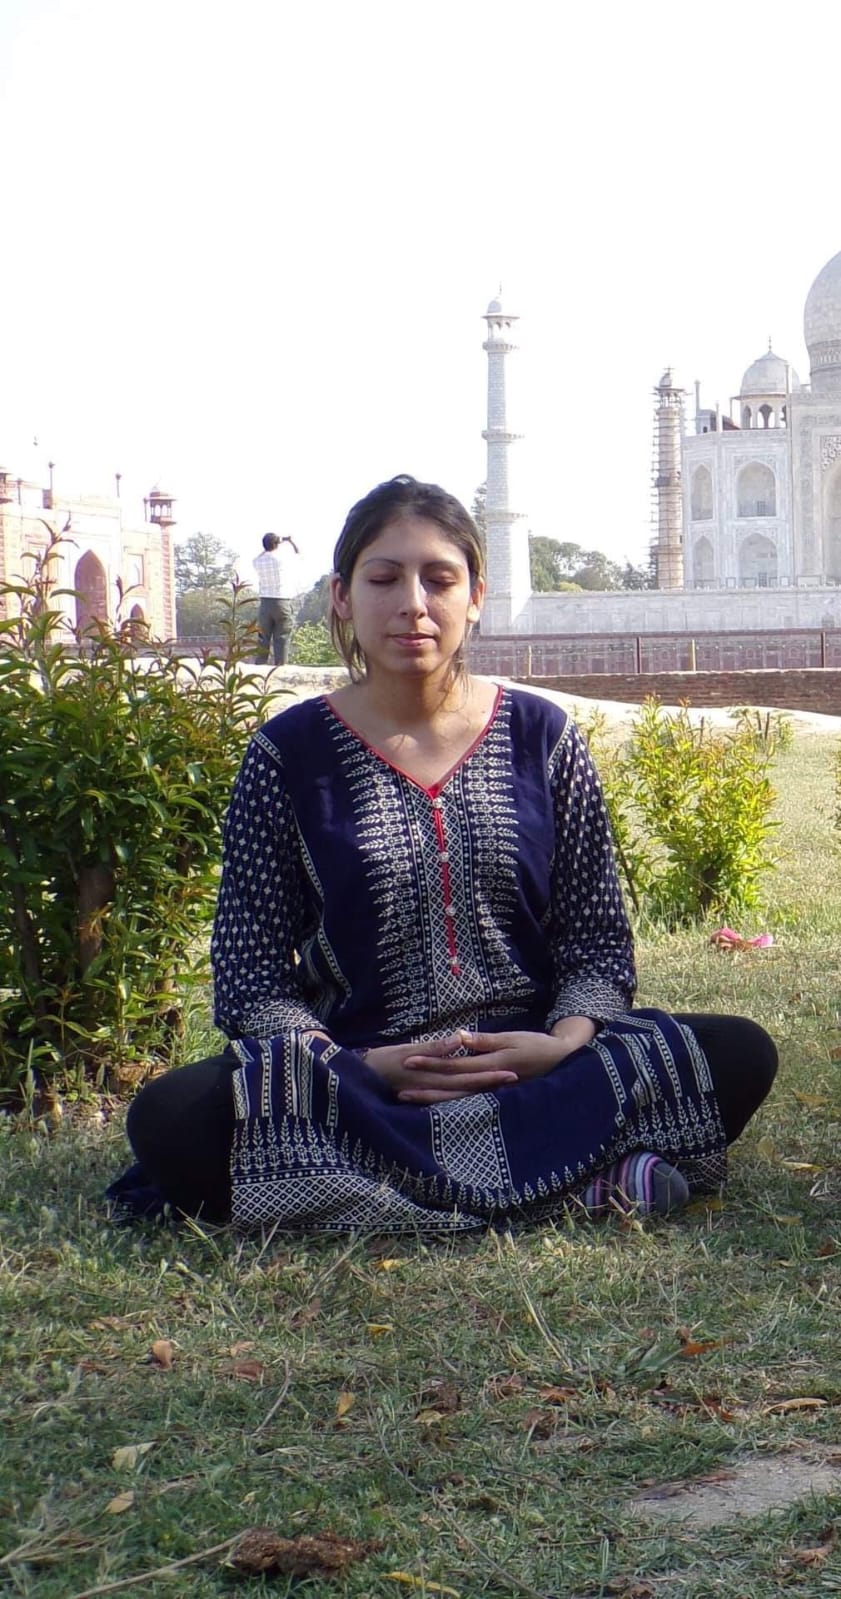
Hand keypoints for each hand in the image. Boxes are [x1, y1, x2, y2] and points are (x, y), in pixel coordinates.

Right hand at [364, 1036, 518, 1104]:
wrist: (360, 1077)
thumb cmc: (382, 1061)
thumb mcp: (406, 1051)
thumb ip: (433, 1047)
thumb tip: (459, 1039)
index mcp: (433, 1077)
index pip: (468, 1077)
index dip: (490, 1075)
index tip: (511, 1071)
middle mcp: (435, 1089)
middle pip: (470, 1088)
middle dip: (492, 1084)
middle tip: (515, 1078)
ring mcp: (431, 1095)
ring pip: (462, 1095)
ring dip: (482, 1090)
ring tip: (503, 1085)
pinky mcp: (426, 1095)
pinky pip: (450, 1097)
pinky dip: (465, 1094)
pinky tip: (477, 1091)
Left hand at [406, 1019, 596, 1093]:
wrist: (560, 1062)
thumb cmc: (537, 1046)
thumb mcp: (512, 1038)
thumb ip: (485, 1041)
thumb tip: (460, 1038)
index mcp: (491, 1067)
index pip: (454, 1066)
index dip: (430, 1063)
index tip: (408, 1061)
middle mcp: (489, 1085)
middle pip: (450, 1089)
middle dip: (424, 1090)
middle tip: (398, 1091)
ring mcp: (492, 1095)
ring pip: (457, 1100)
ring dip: (432, 1101)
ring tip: (408, 1100)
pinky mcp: (494, 1098)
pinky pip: (467, 1102)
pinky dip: (448, 1105)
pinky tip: (432, 1106)